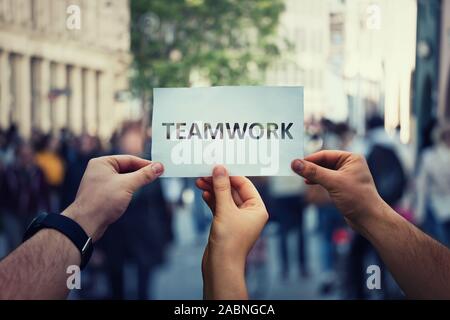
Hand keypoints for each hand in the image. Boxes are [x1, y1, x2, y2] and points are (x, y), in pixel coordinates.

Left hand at [63, 155, 163, 241]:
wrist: (85, 223)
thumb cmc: (102, 201)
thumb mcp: (127, 185)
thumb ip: (144, 175)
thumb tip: (159, 167)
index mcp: (102, 163)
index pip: (129, 159)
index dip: (145, 163)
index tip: (159, 167)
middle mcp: (99, 170)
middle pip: (126, 168)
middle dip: (141, 172)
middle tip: (157, 175)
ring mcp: (100, 182)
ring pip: (123, 178)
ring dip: (135, 181)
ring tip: (149, 183)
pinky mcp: (102, 194)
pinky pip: (119, 187)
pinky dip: (129, 189)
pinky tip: (135, 193)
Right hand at [196, 166, 267, 298]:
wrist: (220, 267)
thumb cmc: (229, 241)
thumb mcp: (225, 210)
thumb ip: (222, 187)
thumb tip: (219, 169)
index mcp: (258, 209)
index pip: (245, 185)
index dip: (231, 175)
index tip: (217, 166)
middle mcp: (250, 213)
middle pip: (234, 190)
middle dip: (219, 182)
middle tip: (205, 173)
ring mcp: (237, 219)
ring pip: (225, 198)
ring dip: (213, 189)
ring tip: (199, 181)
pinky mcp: (226, 224)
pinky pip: (220, 207)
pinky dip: (212, 200)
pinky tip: (203, 193)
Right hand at [291, 151, 384, 232]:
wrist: (369, 219)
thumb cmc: (357, 198)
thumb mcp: (333, 182)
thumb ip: (313, 172)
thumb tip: (296, 163)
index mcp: (351, 158)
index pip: (325, 155)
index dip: (310, 159)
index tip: (295, 163)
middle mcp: (349, 165)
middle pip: (324, 162)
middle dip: (311, 167)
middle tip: (295, 170)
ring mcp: (346, 176)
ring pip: (324, 171)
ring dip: (313, 174)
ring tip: (301, 177)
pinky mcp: (343, 186)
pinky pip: (326, 179)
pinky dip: (317, 180)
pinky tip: (309, 182)